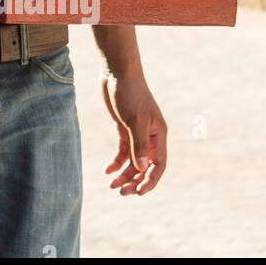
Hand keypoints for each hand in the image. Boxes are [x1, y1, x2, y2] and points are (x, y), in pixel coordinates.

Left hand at [101, 71, 166, 194]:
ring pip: (133, 160)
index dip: (150, 180)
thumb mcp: (134, 120)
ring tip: (111, 184)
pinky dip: (116, 161)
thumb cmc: (129, 93)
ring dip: (124, 173)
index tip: (138, 192)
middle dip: (134, 180)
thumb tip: (141, 169)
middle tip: (120, 191)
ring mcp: (136, 132)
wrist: (117, 72)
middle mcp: (149, 136)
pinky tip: (107, 170)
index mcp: (158, 135)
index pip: (158, 165)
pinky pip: (122, 150)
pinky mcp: (123, 127)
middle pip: (144, 165)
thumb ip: (138, 145)